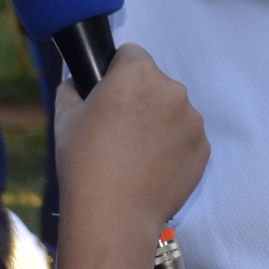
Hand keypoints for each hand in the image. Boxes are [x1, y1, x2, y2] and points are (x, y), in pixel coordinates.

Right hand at [53, 44, 207, 238]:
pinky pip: (186, 138)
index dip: (117, 72)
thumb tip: (78, 83)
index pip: (132, 54)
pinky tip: (151, 168)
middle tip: (118, 131)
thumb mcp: (65, 117)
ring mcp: (192, 121)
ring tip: (134, 155)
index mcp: (137, 74)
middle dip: (140, 99)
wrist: (114, 215)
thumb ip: (73, 88)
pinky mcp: (203, 149)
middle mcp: (172, 90)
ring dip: (159, 124)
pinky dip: (173, 148)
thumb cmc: (85, 163)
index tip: (109, 95)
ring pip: (173, 111)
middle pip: (156, 83)